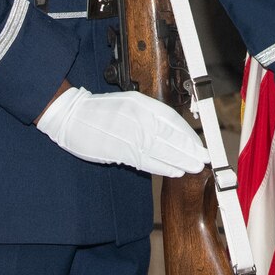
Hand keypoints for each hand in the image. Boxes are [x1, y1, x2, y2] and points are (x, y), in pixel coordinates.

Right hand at [36, 87, 207, 176]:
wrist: (72, 115)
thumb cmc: (100, 110)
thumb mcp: (128, 104)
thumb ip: (149, 116)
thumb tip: (171, 133)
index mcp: (141, 103)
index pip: (172, 120)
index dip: (187, 135)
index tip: (198, 144)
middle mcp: (138, 118)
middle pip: (170, 137)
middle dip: (189, 150)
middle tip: (203, 159)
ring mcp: (129, 134)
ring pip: (161, 151)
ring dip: (179, 161)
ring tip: (192, 167)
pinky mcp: (120, 150)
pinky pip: (146, 161)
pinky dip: (162, 167)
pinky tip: (173, 171)